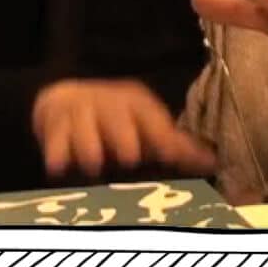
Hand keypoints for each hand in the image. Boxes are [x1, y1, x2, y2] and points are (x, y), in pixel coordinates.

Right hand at [30, 78, 216, 179]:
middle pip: (116, 117)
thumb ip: (176, 147)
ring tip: (95, 163)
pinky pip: (54, 139)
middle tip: (131, 156)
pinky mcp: (54, 125)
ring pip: (84, 128)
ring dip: (89, 145)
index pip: (151, 118)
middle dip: (123, 135)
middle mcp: (108, 104)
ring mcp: (80, 113)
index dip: (162, 136)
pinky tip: (59, 167)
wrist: (67, 99)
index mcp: (136, 103)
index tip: (172, 155)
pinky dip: (56, 153)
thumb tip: (213, 162)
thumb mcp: (146, 125)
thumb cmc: (117, 121)